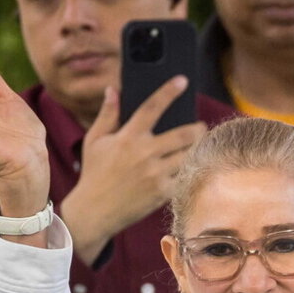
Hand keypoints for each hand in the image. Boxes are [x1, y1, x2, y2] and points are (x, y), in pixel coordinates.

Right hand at [59, 76, 205, 263]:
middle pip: (183, 134)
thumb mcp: (95, 141)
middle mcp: (144, 153)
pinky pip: (186, 176)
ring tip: (200, 146)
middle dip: (197, 128)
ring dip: (198, 149)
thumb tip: (112, 89)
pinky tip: (194, 166)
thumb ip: (107, 115)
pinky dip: (192, 169)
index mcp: (128, 137)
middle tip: (200, 127)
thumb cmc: (95, 174)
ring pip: (189, 155)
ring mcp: (155, 174)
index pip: (151, 108)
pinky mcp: (163, 192)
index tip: (183, 80)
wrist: (93, 212)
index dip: (168, 91)